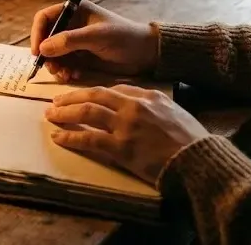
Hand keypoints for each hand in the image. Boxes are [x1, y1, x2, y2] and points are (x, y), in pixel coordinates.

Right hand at [30, 1, 158, 81]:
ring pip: (53, 54)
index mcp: (74, 11)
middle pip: (46, 38)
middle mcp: (71, 25)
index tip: (38, 52)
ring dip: (55, 65)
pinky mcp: (80, 57)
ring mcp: (75, 42)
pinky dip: (64, 71)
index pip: (45, 18)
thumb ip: (69, 40)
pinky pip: (63, 64)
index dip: (37, 33)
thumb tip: (43, 48)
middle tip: (53, 68)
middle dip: (47, 54)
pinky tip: (73, 76)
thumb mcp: (97, 36)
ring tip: (65, 75)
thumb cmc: (124, 37)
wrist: (146, 54)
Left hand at [45, 85, 209, 184]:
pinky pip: (89, 139)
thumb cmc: (191, 140)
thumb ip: (151, 105)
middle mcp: (134, 106)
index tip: (81, 95)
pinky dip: (70, 137)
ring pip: (86, 112)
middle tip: (56, 101)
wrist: (199, 161)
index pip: (113, 88)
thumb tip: (132, 104)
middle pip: (94, 95)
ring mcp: (126, 126)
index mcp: (148, 96)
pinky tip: (58, 137)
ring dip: (65, 113)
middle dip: (72, 97)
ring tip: (51, 115)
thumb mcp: (173, 112)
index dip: (93, 92)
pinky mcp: (121, 147)